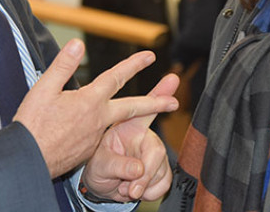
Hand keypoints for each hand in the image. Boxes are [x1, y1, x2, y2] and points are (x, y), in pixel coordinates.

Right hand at [15, 39, 178, 177]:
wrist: (28, 159)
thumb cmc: (32, 125)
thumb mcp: (43, 89)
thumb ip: (63, 65)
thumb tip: (77, 44)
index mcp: (90, 101)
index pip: (116, 77)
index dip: (134, 64)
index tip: (151, 56)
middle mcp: (98, 120)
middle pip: (132, 107)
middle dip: (155, 103)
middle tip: (174, 102)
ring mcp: (95, 138)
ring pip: (116, 122)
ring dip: (131, 117)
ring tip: (141, 112)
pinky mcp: (88, 151)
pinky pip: (100, 136)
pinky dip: (105, 129)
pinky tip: (95, 127)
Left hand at [82, 73, 179, 201]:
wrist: (100, 186)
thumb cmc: (97, 166)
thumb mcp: (100, 164)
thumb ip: (118, 165)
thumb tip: (138, 170)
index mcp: (129, 127)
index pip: (144, 108)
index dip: (159, 93)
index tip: (172, 78)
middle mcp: (145, 138)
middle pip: (156, 150)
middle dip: (150, 170)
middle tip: (133, 190)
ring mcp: (153, 155)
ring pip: (160, 170)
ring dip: (142, 185)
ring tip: (124, 188)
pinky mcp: (160, 172)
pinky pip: (163, 183)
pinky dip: (149, 192)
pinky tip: (134, 191)